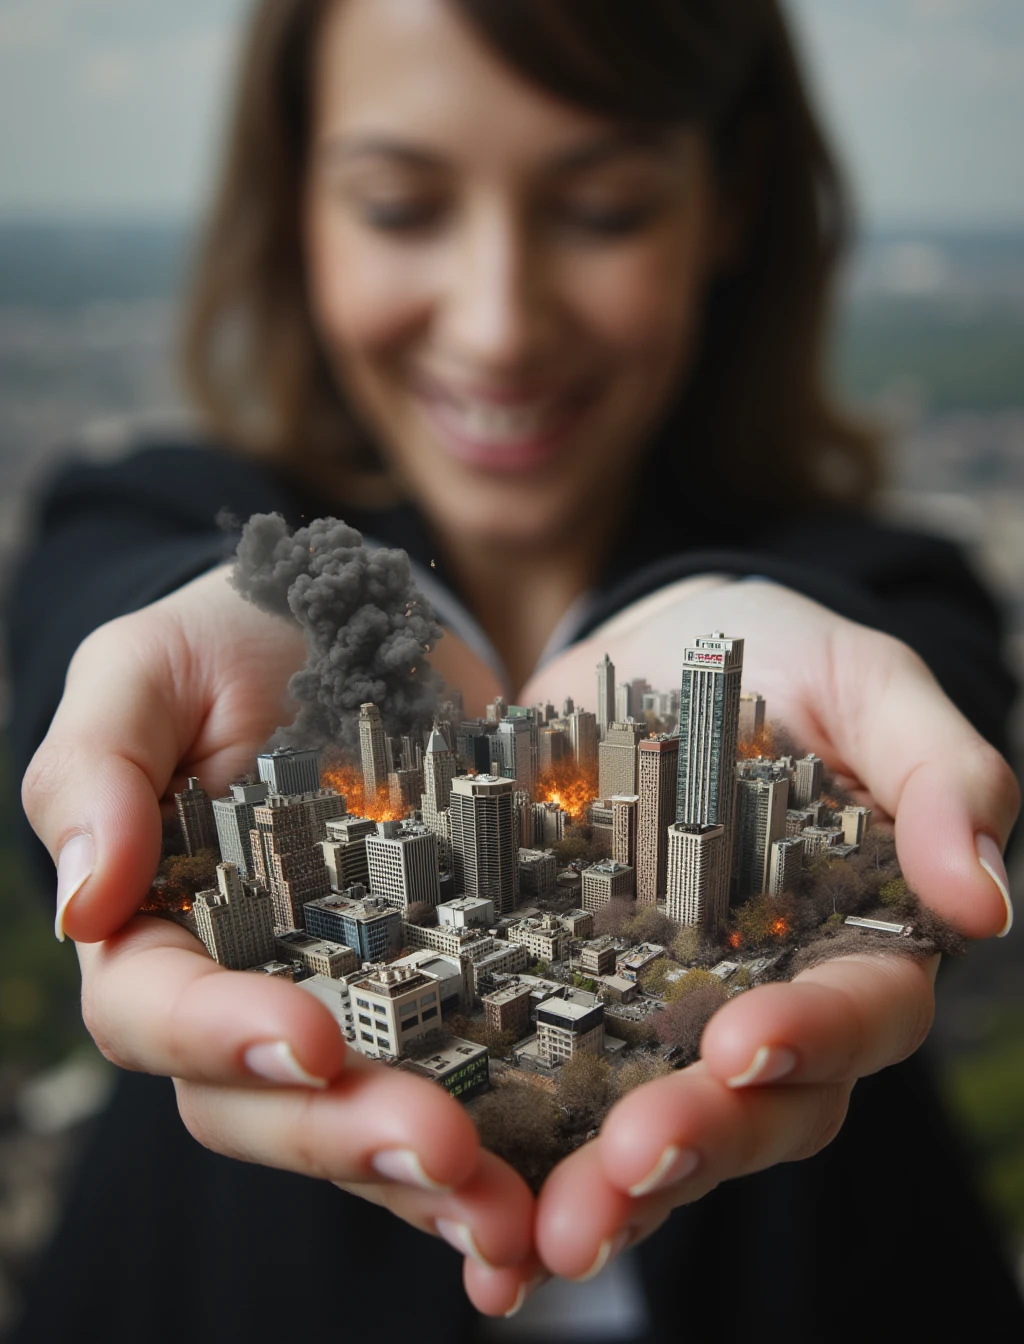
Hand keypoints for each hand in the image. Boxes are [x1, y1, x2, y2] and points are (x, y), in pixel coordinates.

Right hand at [21, 566, 539, 1312]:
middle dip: (344, 1133)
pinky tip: (556, 1181)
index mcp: (159, 928)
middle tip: (442, 1149)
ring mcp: (350, 998)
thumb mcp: (147, 670)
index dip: (218, 1035)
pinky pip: (459, 1081)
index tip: (306, 1035)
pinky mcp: (444, 988)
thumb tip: (85, 900)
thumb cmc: (236, 637)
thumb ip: (95, 769)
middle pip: (264, 1101)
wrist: (365, 623)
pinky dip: (503, 1138)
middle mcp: (247, 987)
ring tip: (514, 1211)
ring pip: (361, 1120)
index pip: (154, 1012)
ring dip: (428, 1178)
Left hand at [522, 577, 1017, 1280]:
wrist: (643, 648)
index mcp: (850, 937)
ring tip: (539, 1233)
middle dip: (691, 1145)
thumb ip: (937, 772)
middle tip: (619, 1174)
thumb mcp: (863, 684)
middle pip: (753, 1109)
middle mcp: (761, 998)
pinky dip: (517, 1157)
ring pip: (653, 1129)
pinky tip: (466, 1208)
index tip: (741, 1045)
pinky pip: (551, 1092)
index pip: (856, 1014)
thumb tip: (985, 899)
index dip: (810, 1040)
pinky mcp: (566, 998)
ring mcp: (658, 1010)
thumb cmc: (775, 658)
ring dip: (604, 1189)